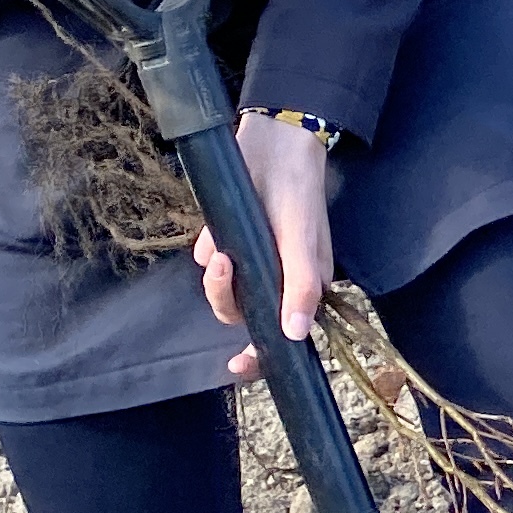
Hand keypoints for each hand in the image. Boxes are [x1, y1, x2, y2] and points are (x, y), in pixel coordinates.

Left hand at [194, 112, 337, 376]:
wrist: (271, 146)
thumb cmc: (297, 194)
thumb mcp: (302, 241)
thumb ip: (300, 288)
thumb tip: (296, 336)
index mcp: (303, 289)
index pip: (282, 336)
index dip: (261, 357)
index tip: (235, 366)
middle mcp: (278, 282)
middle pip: (243, 315)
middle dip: (226, 298)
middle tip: (224, 267)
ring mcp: (253, 264)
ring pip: (224, 292)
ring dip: (216, 276)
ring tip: (222, 247)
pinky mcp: (230, 244)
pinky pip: (209, 261)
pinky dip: (208, 251)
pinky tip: (216, 232)